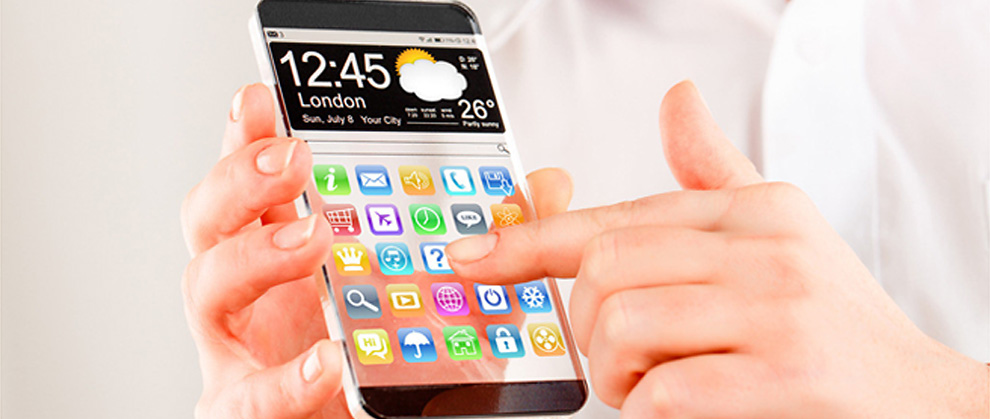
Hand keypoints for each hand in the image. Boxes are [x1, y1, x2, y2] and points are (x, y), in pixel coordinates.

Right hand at [180, 84, 573, 417]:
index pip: (262, 181)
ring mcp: (245, 347)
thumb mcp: (465, 299)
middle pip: (212, 217)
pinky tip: (327, 359)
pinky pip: (245, 395)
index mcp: (298, 251)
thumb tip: (542, 184)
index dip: (250, 137)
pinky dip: (285, 378)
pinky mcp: (247, 408)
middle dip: (241, 177)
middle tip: (292, 159)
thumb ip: (497, 243)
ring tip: (312, 239)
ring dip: (253, 255)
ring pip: (205, 286)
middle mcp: (260, 291)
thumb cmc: (408, 370)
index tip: (265, 98)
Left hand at [447, 81, 989, 417]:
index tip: (474, 259)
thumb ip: (716, 171)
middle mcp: (763, 247)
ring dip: (615, 374)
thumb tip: (677, 98)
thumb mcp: (779, 233)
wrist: (919, 396)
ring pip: (620, 324)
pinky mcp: (787, 374)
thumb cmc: (834, 320)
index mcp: (750, 209)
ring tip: (651, 386)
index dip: (529, 239)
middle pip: (601, 269)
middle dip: (586, 327)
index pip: (612, 216)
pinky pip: (663, 388)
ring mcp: (776, 308)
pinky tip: (681, 406)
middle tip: (617, 357)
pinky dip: (650, 408)